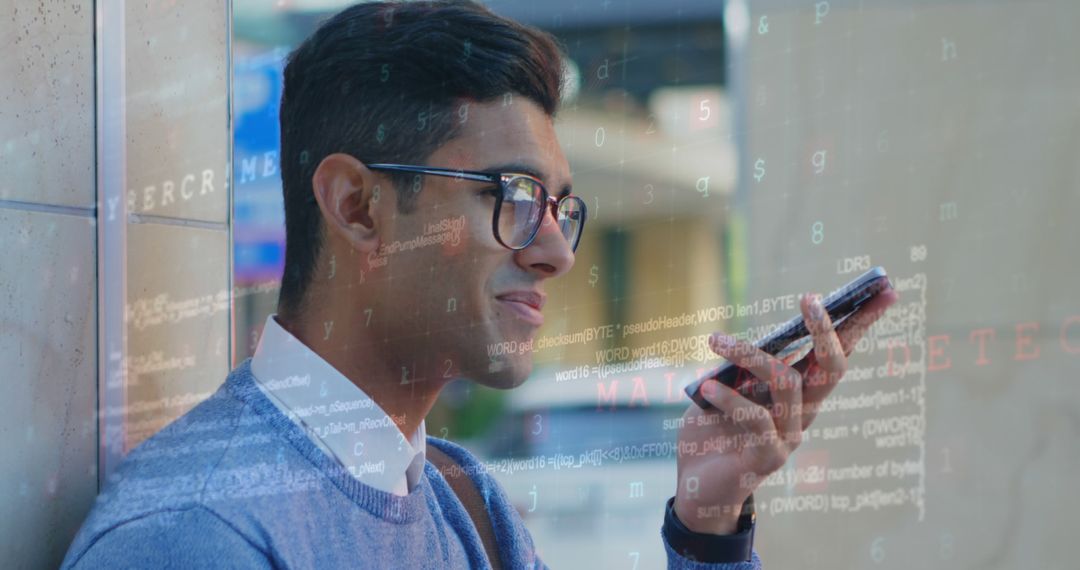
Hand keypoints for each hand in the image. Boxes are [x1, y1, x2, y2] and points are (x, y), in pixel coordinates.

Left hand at [673, 289, 897, 533]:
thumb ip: (739, 366)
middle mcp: (803, 412)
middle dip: (825, 329)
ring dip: (749, 355)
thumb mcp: (722, 386)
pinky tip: (705, 388)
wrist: (695, 486)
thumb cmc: (711, 430)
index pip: (837, 353)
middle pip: (832, 367)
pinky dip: (730, 397)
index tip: (884, 288)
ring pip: (787, 382)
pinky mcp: (769, 457)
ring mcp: (790, 436)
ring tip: (715, 340)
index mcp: (799, 392)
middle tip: (808, 297)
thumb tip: (751, 340)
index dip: (861, 323)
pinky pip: (756, 419)